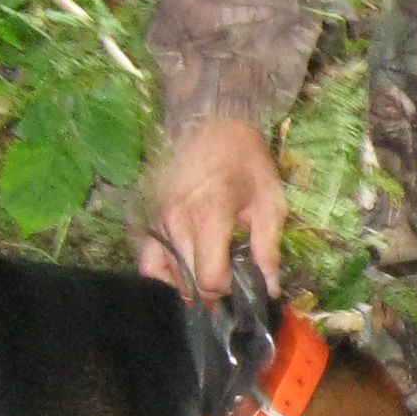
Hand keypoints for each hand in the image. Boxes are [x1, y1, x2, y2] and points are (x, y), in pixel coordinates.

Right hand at [137, 116, 286, 292]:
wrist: (212, 125)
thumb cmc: (246, 162)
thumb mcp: (270, 202)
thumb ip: (268, 248)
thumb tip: (270, 288)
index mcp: (209, 215)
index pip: (209, 278)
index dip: (228, 289)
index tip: (241, 280)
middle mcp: (175, 221)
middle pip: (188, 281)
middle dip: (210, 290)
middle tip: (227, 278)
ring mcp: (156, 219)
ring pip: (163, 274)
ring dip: (187, 284)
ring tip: (206, 275)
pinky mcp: (145, 217)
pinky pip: (147, 259)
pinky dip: (163, 272)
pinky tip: (183, 269)